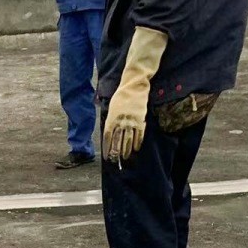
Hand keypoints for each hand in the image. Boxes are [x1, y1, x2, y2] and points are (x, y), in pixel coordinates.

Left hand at [103, 26, 168, 162]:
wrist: (134, 86)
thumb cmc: (121, 97)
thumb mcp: (111, 108)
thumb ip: (110, 122)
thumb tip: (109, 136)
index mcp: (112, 119)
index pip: (108, 138)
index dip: (107, 149)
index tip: (107, 158)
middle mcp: (121, 122)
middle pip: (118, 142)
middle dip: (116, 153)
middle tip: (116, 161)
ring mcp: (131, 121)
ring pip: (128, 140)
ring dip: (126, 151)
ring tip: (124, 158)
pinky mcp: (140, 119)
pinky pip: (139, 135)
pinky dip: (137, 143)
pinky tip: (135, 149)